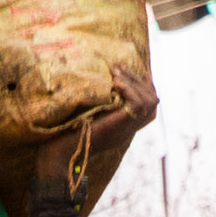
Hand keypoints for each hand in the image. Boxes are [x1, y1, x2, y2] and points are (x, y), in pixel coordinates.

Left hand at [30, 64, 158, 192]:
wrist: (63, 150)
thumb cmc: (68, 133)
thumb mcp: (88, 115)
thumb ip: (98, 105)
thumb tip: (100, 85)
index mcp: (124, 128)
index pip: (150, 109)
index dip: (149, 88)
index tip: (143, 71)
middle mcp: (129, 129)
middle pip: (152, 103)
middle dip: (139, 80)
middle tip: (121, 66)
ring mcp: (127, 129)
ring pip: (150, 102)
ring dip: (134, 82)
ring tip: (117, 72)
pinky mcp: (122, 125)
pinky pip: (138, 104)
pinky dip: (129, 90)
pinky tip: (115, 82)